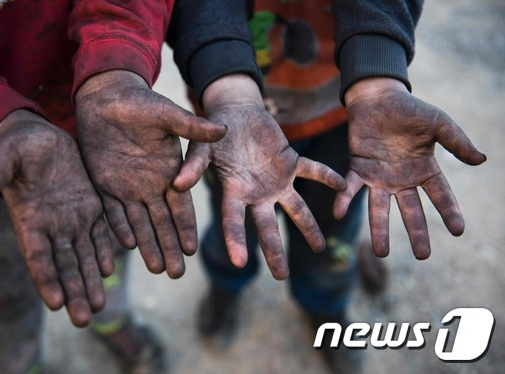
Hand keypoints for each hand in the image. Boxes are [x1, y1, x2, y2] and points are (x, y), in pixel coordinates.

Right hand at [0, 110, 112, 326]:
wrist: (39, 136)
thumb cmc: (17, 145)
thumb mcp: (5, 157)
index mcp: (29, 220)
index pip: (38, 257)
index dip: (46, 279)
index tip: (56, 303)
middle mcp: (51, 226)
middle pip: (64, 265)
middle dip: (74, 291)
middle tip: (84, 319)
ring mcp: (71, 218)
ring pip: (83, 255)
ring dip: (90, 280)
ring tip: (99, 305)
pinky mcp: (89, 206)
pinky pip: (99, 233)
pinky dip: (104, 251)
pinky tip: (109, 270)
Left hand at [75, 70, 226, 278]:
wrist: (107, 97)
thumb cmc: (140, 103)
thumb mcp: (167, 115)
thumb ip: (191, 128)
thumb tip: (224, 130)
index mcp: (170, 171)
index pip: (180, 206)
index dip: (185, 227)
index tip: (192, 250)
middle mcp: (151, 185)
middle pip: (162, 223)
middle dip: (169, 247)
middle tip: (176, 274)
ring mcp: (127, 187)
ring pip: (139, 223)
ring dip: (148, 246)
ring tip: (156, 269)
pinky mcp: (104, 184)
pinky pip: (112, 211)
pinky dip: (119, 228)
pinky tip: (127, 246)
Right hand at [174, 75, 346, 279]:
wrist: (234, 113)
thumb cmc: (213, 133)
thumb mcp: (201, 148)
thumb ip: (193, 166)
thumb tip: (177, 185)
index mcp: (234, 192)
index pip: (233, 221)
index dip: (235, 240)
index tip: (239, 263)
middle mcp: (257, 193)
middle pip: (266, 225)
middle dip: (274, 250)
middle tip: (281, 276)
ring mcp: (276, 180)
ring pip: (295, 208)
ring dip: (308, 226)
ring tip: (320, 248)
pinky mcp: (291, 162)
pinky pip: (312, 171)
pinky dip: (327, 177)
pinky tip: (343, 185)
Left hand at [334, 77, 486, 258]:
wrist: (378, 98)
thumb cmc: (410, 110)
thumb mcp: (439, 123)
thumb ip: (457, 142)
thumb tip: (481, 160)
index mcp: (424, 169)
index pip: (440, 195)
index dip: (449, 212)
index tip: (458, 231)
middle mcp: (402, 178)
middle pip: (411, 210)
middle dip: (417, 232)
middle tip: (422, 256)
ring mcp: (379, 176)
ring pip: (380, 208)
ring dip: (379, 229)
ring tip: (381, 253)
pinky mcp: (357, 168)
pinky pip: (350, 188)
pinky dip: (343, 200)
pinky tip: (337, 214)